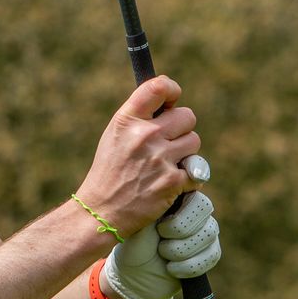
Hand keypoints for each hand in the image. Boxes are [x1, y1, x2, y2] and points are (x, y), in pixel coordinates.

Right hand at [74, 75, 201, 240]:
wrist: (101, 211)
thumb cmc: (110, 171)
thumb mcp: (115, 135)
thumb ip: (140, 118)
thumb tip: (171, 102)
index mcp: (126, 121)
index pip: (159, 87)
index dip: (172, 90)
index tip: (172, 101)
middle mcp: (144, 136)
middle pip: (187, 116)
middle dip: (181, 129)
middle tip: (168, 143)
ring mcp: (159, 159)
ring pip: (194, 142)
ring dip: (185, 153)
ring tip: (165, 165)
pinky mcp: (172, 182)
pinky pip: (196, 171)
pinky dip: (187, 179)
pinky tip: (168, 184)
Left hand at [101, 186, 221, 298]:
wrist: (134, 275)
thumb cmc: (134, 244)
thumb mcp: (139, 221)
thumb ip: (155, 202)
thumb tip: (169, 182)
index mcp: (176, 198)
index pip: (192, 186)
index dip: (191, 188)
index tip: (182, 196)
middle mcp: (194, 212)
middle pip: (204, 207)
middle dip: (179, 226)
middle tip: (161, 234)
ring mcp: (204, 232)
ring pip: (208, 233)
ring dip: (180, 248)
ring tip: (162, 252)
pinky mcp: (209, 253)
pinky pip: (211, 255)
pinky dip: (188, 265)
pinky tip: (171, 268)